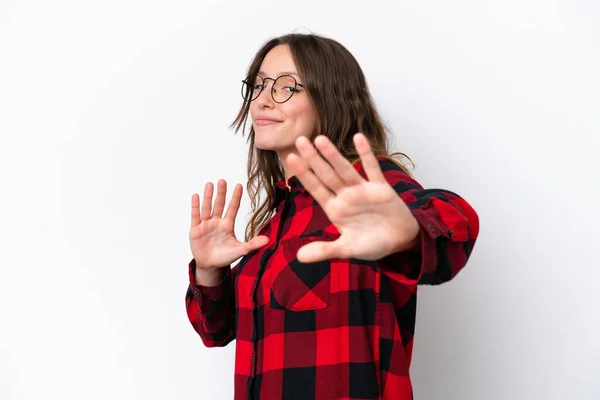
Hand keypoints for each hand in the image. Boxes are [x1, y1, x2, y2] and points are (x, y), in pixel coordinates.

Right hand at [190, 180, 268, 269]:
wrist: (210, 266)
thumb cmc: (225, 257)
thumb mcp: (240, 250)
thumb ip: (253, 244)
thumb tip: (268, 240)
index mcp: (228, 225)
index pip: (233, 208)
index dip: (236, 197)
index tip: (239, 185)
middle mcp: (217, 222)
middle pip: (219, 205)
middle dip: (221, 193)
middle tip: (223, 181)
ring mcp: (206, 225)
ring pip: (207, 207)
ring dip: (208, 196)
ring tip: (210, 184)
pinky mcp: (195, 229)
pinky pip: (195, 216)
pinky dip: (196, 206)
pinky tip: (196, 196)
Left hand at [286, 133, 419, 262]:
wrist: (400, 242)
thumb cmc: (373, 244)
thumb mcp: (347, 250)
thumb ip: (325, 250)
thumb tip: (299, 258)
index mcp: (335, 210)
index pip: (316, 189)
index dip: (304, 174)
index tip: (290, 159)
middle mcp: (346, 196)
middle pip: (326, 174)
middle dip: (313, 158)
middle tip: (299, 140)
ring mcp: (362, 190)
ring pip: (345, 169)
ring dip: (333, 155)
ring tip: (320, 139)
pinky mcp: (381, 188)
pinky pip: (372, 169)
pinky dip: (366, 154)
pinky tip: (358, 138)